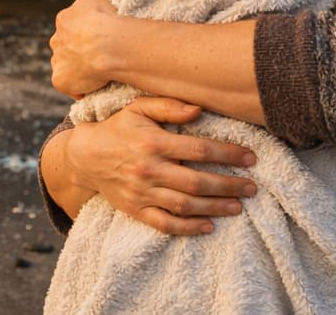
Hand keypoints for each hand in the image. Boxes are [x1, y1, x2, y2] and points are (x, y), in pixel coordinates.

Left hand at [50, 0, 123, 97]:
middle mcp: (56, 39)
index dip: (86, 31)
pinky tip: (95, 85)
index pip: (72, 25)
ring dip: (79, 68)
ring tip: (100, 70)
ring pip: (67, 65)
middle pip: (67, 45)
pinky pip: (70, 86)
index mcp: (64, 19)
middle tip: (100, 53)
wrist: (107, 45)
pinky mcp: (60, 80)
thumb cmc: (106, 18)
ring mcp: (58, 61)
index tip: (99, 35)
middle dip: (79, 49)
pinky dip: (81, 87)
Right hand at [62, 95, 257, 234]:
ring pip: (184, 205)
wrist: (84, 156)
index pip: (198, 149)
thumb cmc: (118, 128)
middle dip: (228, 185)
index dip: (227, 154)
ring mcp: (142, 193)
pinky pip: (165, 224)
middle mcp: (149, 169)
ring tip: (238, 206)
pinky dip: (188, 228)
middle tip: (252, 187)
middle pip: (196, 182)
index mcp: (153, 143)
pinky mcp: (136, 210)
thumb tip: (199, 110)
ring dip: (215, 207)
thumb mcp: (138, 108)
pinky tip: (208, 226)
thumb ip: (169, 106)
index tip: (250, 157)